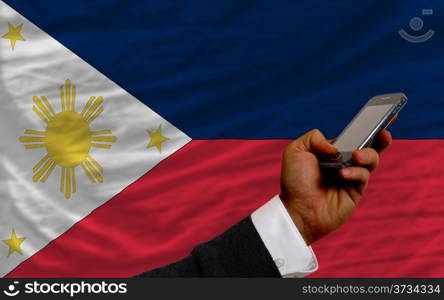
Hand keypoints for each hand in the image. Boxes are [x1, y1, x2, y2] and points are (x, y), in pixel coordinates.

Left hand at [280, 129, 391, 244]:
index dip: (366, 126)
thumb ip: (313, 138)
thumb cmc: (294, 182)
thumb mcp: (295, 151)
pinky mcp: (357, 191)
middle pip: (369, 145)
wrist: (297, 210)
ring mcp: (352, 176)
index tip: (382, 113)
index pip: (352, 135)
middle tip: (383, 131)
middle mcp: (344, 162)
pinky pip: (364, 176)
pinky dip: (355, 172)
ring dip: (367, 154)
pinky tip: (343, 174)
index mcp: (331, 151)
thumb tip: (334, 146)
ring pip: (371, 159)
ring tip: (355, 155)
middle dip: (380, 136)